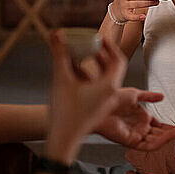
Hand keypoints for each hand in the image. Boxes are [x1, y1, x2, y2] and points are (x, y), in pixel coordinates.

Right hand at [46, 31, 126, 161]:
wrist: (62, 140)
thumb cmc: (65, 112)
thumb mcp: (61, 79)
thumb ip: (60, 54)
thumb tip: (56, 33)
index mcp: (109, 87)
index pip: (118, 60)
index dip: (110, 45)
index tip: (100, 36)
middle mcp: (110, 95)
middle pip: (113, 68)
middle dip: (102, 53)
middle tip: (91, 42)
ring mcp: (104, 102)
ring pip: (105, 78)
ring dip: (95, 64)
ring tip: (81, 54)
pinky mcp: (96, 108)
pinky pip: (98, 86)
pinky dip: (90, 75)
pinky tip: (73, 71)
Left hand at [94, 87, 174, 150]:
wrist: (99, 101)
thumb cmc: (111, 98)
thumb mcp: (135, 94)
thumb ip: (149, 96)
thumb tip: (162, 96)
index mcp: (141, 118)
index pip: (159, 126)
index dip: (170, 126)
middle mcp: (139, 128)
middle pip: (160, 134)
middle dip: (173, 133)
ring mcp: (136, 135)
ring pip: (156, 140)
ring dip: (169, 137)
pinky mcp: (131, 141)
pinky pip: (148, 145)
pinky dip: (160, 141)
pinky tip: (168, 136)